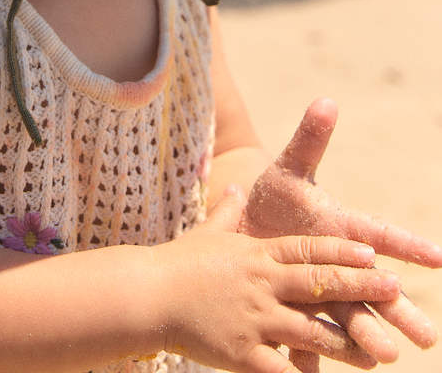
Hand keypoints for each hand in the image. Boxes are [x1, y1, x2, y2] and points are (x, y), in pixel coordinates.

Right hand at [155, 185, 400, 372]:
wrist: (147, 294)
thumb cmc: (179, 262)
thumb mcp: (208, 232)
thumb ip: (229, 212)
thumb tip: (236, 187)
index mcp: (258, 254)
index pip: (308, 248)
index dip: (342, 250)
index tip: (372, 251)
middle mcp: (263, 284)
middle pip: (320, 284)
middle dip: (360, 286)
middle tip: (394, 288)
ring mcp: (255, 319)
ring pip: (312, 332)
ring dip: (348, 342)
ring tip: (378, 351)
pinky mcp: (243, 353)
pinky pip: (283, 370)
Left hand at [239, 98, 441, 360]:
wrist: (248, 226)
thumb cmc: (277, 197)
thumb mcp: (290, 170)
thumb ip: (309, 141)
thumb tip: (326, 101)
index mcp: (343, 229)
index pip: (380, 235)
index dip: (407, 246)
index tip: (437, 257)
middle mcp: (340, 266)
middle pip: (375, 289)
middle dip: (399, 309)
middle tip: (426, 334)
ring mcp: (321, 292)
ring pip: (349, 318)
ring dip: (365, 336)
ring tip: (383, 356)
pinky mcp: (297, 311)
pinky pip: (308, 338)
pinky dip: (313, 357)